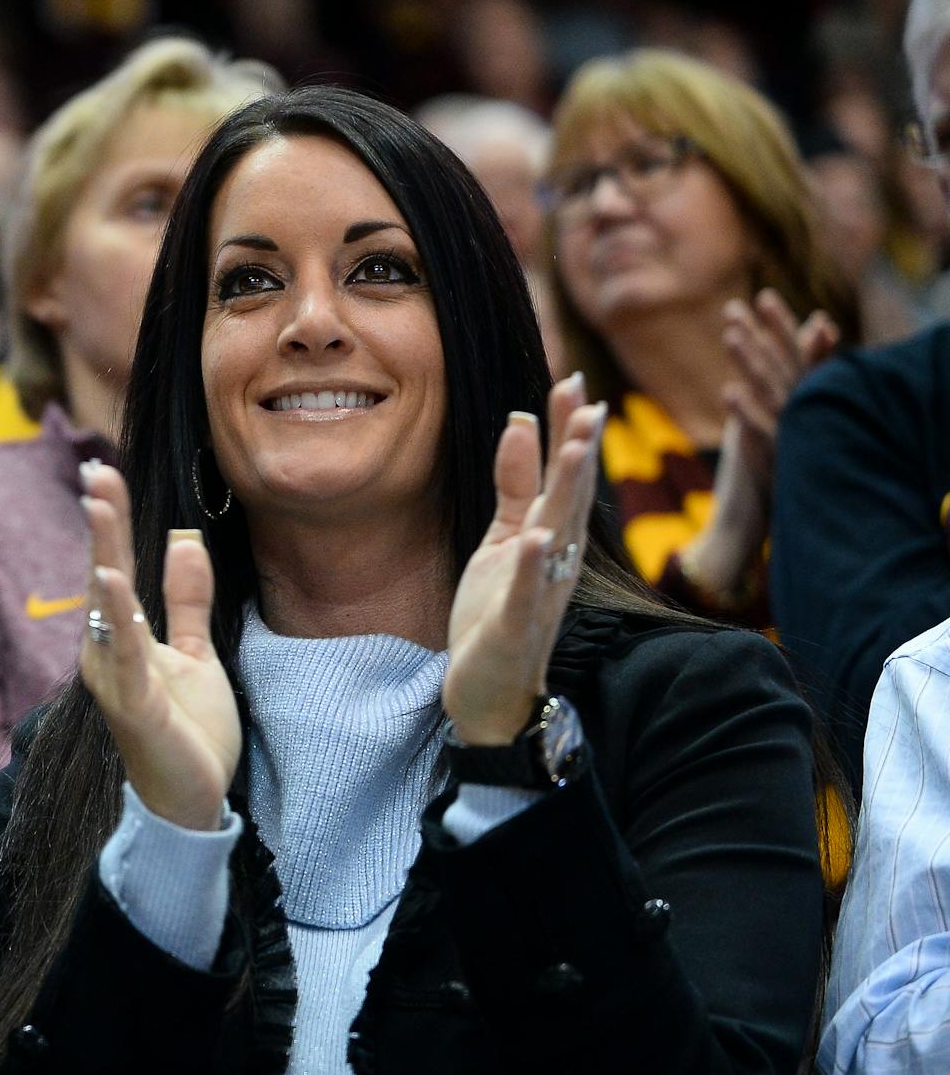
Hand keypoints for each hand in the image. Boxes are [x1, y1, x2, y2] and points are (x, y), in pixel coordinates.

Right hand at [76, 461, 240, 830]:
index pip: (117, 566)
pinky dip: (118, 617)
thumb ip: (186, 601)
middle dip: (102, 524)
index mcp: (124, 635)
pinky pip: (124, 654)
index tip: (104, 472)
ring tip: (99, 507)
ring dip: (104, 555)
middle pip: (104, 575)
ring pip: (106, 607)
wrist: (190, 802)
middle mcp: (108, 650)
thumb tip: (184, 539)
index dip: (113, 520)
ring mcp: (116, 677)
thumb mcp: (196, 654)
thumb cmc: (188, 730)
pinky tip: (113, 580)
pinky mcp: (133, 705)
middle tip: (95, 472)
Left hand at [443, 375, 603, 743]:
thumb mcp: (502, 539)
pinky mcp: (516, 627)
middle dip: (578, 448)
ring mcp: (540, 594)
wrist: (488, 692)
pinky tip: (538, 538)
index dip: (567, 430)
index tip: (572, 381)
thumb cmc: (499, 612)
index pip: (563, 476)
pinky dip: (534, 566)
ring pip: (559, 536)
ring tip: (575, 446)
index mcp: (551, 538)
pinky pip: (529, 594)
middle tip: (586, 397)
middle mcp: (555, 562)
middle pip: (570, 497)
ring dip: (568, 492)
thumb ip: (515, 484)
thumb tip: (521, 419)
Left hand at [680, 290, 837, 598]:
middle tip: (741, 303)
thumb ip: (769, 385)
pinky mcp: (775, 466)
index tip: (761, 298)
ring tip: (729, 333)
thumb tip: (783, 343)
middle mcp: (800, 419)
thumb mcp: (765, 423)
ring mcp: (790, 441)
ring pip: (773, 394)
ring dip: (752, 363)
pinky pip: (760, 435)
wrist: (760, 530)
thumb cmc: (764, 472)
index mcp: (799, 406)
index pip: (793, 357)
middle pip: (784, 368)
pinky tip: (728, 391)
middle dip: (765, 334)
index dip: (780, 328)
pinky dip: (746, 413)